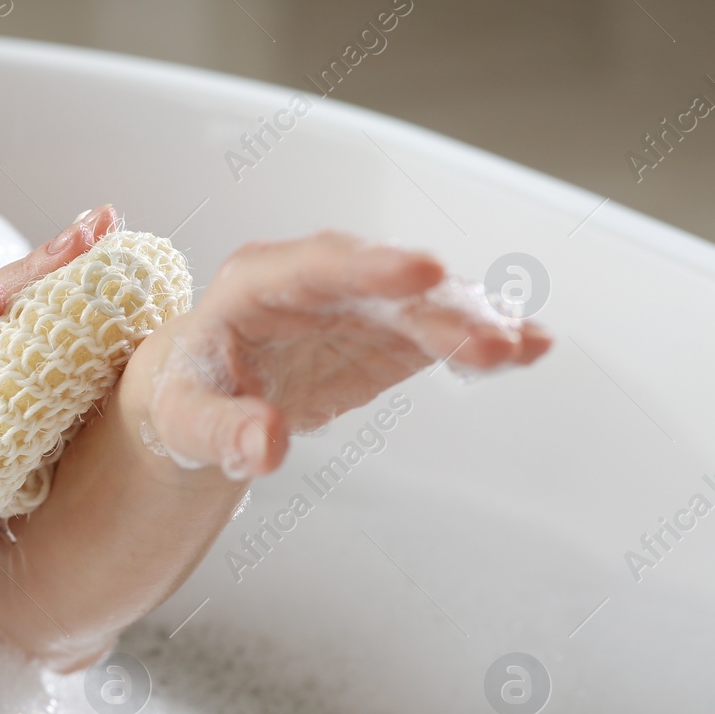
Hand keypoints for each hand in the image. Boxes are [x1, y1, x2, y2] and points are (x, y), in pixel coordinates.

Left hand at [123, 231, 550, 476]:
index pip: (316, 267)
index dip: (371, 268)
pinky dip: (479, 339)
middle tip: (488, 334)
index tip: (421, 272)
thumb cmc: (187, 395)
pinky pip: (438, 330)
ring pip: (421, 303)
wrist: (204, 394)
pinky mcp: (387, 332)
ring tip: (517, 348)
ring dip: (471, 323)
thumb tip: (265, 446)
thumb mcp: (186, 421)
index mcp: (255, 283)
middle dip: (436, 305)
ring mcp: (356, 302)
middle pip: (382, 283)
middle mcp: (314, 280)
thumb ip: (222, 431)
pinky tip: (528, 348)